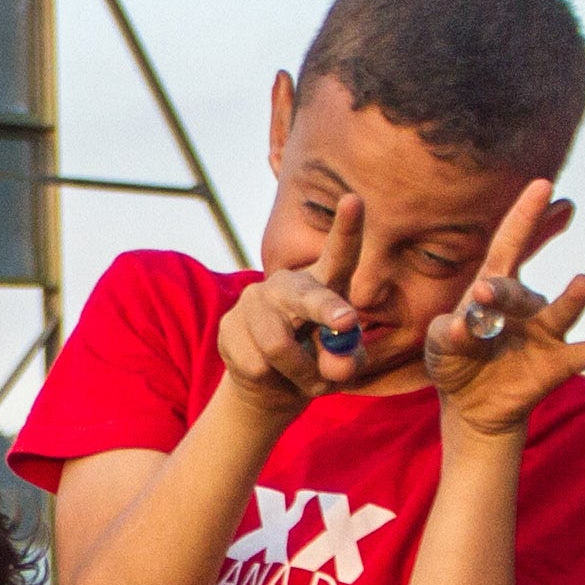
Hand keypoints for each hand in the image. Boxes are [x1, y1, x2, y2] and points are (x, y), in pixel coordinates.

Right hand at [217, 189, 371, 405]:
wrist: (270, 385)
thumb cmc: (316, 365)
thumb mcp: (341, 367)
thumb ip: (347, 362)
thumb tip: (337, 365)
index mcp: (324, 283)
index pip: (339, 253)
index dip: (347, 228)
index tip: (355, 199)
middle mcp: (289, 284)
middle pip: (307, 295)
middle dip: (326, 309)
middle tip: (347, 321)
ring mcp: (254, 301)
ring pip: (279, 346)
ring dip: (299, 374)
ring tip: (306, 380)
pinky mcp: (229, 324)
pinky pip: (256, 365)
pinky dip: (272, 383)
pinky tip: (272, 376)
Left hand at [421, 180, 584, 439]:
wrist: (473, 406)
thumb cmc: (456, 362)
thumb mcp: (440, 345)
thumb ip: (448, 333)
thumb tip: (466, 326)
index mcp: (492, 288)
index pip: (508, 245)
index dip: (525, 216)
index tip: (542, 185)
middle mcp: (524, 304)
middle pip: (516, 291)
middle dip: (503, 292)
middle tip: (485, 294)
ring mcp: (544, 332)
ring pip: (559, 313)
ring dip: (571, 300)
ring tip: (584, 282)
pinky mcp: (558, 363)